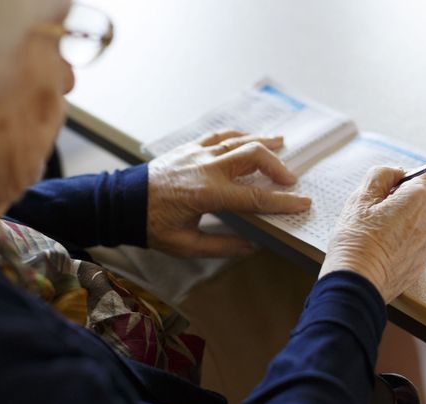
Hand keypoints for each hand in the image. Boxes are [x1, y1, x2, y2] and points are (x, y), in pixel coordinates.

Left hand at [147, 130, 310, 257]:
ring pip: (238, 140)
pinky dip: (239, 135)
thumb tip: (251, 245)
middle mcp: (206, 167)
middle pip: (252, 156)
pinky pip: (220, 135)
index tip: (303, 203)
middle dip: (277, 166)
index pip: (255, 197)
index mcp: (207, 193)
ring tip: (282, 144)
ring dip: (263, 143)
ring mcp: (197, 152)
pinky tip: (249, 137)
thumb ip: (221, 246)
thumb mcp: (185, 246)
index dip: (282, 201)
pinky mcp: (188, 147)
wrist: (122, 203)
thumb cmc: (152, 226)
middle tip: (291, 179)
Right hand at [319, 167, 425, 303]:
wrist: (358, 282)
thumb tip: (394, 173)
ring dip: (402, 222)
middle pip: (423, 200)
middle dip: (403, 201)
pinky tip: (380, 250)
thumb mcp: (360, 197)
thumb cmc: (357, 240)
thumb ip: (381, 175)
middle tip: (375, 212)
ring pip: (418, 223)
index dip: (409, 177)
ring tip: (375, 233)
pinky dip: (401, 242)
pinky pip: (414, 244)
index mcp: (420, 199)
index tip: (390, 186)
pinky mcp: (422, 263)